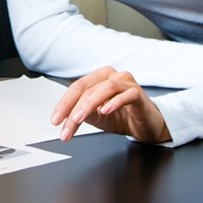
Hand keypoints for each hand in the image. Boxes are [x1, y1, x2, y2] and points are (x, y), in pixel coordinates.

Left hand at [51, 67, 169, 143]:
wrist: (147, 126)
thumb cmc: (122, 117)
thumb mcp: (96, 117)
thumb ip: (81, 114)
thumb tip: (65, 118)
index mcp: (98, 78)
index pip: (76, 87)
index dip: (63, 104)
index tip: (55, 120)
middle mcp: (111, 76)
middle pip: (87, 88)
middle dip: (73, 109)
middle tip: (66, 127)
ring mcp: (126, 82)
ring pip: (104, 89)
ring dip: (89, 105)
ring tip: (79, 119)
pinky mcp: (139, 94)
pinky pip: (126, 95)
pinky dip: (114, 102)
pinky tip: (105, 111)